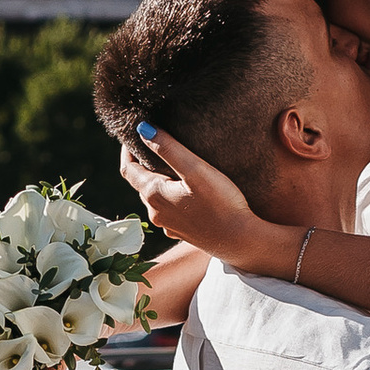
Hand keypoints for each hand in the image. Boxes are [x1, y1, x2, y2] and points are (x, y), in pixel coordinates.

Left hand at [117, 127, 278, 268]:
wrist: (241, 241)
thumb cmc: (221, 203)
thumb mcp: (195, 169)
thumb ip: (168, 148)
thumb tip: (142, 129)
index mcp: (154, 195)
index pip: (128, 170)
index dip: (127, 151)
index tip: (133, 134)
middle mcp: (156, 213)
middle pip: (140, 184)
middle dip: (143, 164)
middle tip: (154, 144)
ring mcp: (168, 226)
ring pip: (155, 198)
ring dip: (157, 181)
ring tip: (170, 165)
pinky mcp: (182, 233)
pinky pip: (169, 211)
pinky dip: (170, 197)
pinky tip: (184, 193)